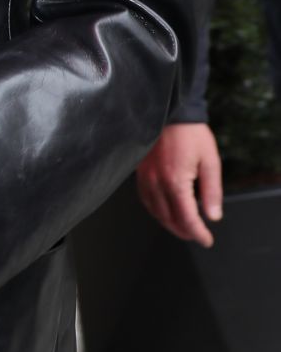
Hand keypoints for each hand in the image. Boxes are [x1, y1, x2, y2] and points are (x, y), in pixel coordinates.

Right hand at [136, 123, 223, 246]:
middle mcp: (157, 182)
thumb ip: (212, 191)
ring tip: (182, 226)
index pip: (187, 218)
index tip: (206, 240)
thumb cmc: (190, 133)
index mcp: (176, 181)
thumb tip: (213, 215)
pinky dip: (155, 210)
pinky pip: (145, 198)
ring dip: (168, 223)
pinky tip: (163, 210)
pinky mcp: (139, 171)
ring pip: (154, 211)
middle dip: (184, 231)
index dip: (198, 233)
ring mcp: (145, 177)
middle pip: (168, 219)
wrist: (171, 111)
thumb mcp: (210, 161)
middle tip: (196, 235)